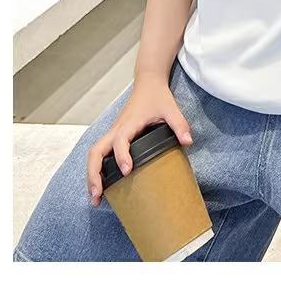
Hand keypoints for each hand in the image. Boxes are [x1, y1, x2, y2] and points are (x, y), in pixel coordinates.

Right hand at [86, 74, 193, 206]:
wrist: (148, 84)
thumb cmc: (157, 96)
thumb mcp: (171, 108)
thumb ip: (180, 124)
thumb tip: (188, 142)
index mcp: (129, 123)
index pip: (120, 140)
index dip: (122, 155)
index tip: (126, 171)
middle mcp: (116, 129)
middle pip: (95, 152)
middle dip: (94, 174)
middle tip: (98, 194)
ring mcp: (113, 133)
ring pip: (94, 154)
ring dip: (91, 175)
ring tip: (96, 197)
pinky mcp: (114, 136)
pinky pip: (99, 154)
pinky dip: (96, 169)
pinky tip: (102, 186)